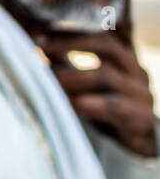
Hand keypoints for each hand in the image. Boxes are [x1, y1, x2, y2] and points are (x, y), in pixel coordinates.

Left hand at [39, 20, 157, 158]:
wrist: (138, 144)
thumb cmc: (106, 111)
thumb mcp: (87, 86)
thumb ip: (67, 66)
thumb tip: (35, 49)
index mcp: (125, 62)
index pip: (102, 36)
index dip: (72, 34)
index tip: (41, 37)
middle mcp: (137, 73)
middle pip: (106, 47)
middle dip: (68, 46)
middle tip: (40, 51)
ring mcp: (142, 95)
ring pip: (104, 75)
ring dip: (70, 76)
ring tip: (47, 80)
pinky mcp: (141, 118)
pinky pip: (112, 106)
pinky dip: (87, 103)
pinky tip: (69, 103)